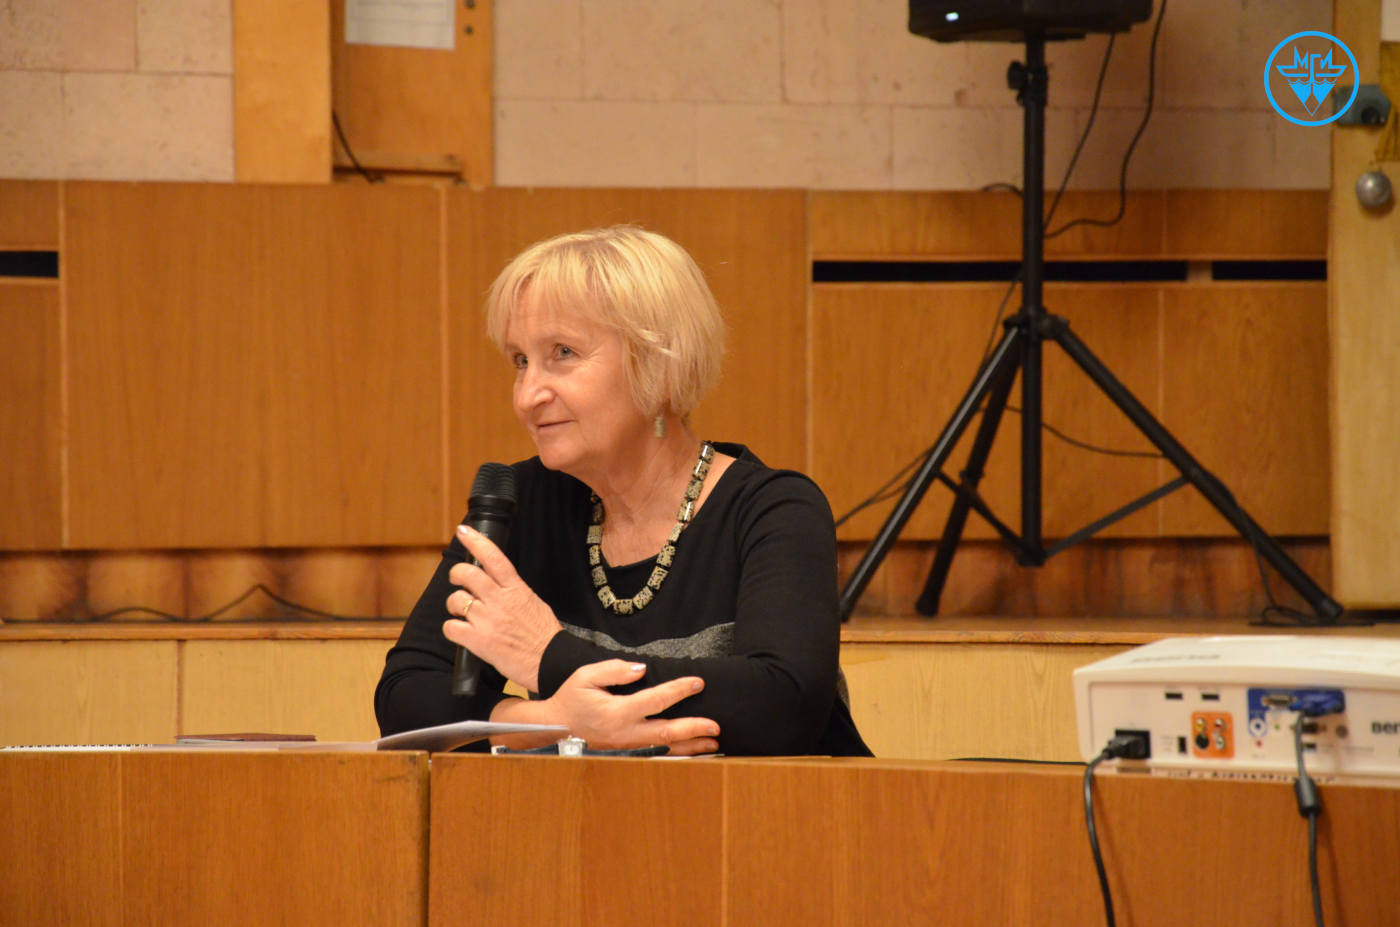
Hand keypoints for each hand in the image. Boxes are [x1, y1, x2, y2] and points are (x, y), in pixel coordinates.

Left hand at [443, 524, 561, 691]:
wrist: (550, 662)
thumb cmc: (544, 635)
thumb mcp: (534, 603)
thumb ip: (513, 590)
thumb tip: (496, 582)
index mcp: (516, 589)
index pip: (493, 558)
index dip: (476, 541)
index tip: (463, 532)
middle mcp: (500, 601)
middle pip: (467, 574)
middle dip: (456, 574)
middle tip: (458, 580)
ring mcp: (487, 621)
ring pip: (455, 600)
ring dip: (455, 606)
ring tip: (463, 613)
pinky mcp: (478, 641)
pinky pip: (450, 627)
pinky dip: (452, 629)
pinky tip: (461, 632)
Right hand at [549, 660, 719, 755]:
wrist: (554, 729)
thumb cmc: (571, 700)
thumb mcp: (585, 676)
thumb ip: (614, 670)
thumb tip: (641, 669)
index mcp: (617, 712)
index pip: (656, 700)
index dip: (679, 690)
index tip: (697, 683)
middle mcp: (626, 734)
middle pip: (667, 732)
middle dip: (695, 728)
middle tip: (716, 726)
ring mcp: (627, 748)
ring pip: (665, 750)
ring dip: (691, 748)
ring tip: (714, 744)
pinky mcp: (627, 755)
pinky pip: (657, 758)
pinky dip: (677, 757)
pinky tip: (692, 755)